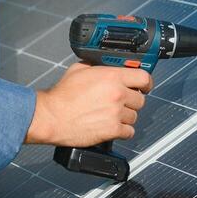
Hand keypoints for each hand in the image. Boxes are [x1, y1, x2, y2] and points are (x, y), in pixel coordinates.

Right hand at [24, 62, 151, 146]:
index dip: (146, 83)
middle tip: (121, 103)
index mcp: (112, 76)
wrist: (50, 117)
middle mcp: (117, 94)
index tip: (145, 86)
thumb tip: (104, 65)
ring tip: (111, 115)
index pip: (144, 77)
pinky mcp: (112, 130)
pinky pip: (129, 132)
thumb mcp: (79, 69)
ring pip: (134, 116)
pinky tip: (112, 127)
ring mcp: (116, 113)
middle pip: (140, 99)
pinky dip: (122, 131)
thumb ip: (97, 66)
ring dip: (125, 117)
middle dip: (132, 101)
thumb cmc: (61, 95)